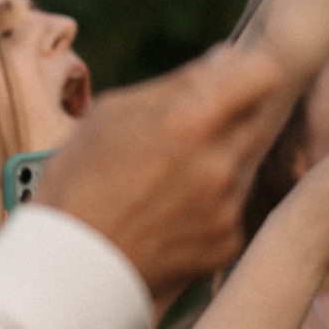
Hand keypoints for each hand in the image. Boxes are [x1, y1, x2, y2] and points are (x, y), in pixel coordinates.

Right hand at [36, 41, 289, 297]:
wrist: (66, 271)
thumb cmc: (79, 183)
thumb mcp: (111, 115)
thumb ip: (179, 82)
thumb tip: (228, 58)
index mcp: (190, 122)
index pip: (262, 76)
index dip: (246, 75)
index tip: (229, 82)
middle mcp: (219, 164)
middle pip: (254, 120)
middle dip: (226, 121)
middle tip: (181, 139)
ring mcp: (226, 208)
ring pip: (240, 165)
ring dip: (216, 165)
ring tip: (162, 186)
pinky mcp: (226, 243)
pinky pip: (230, 209)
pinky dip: (208, 208)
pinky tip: (167, 217)